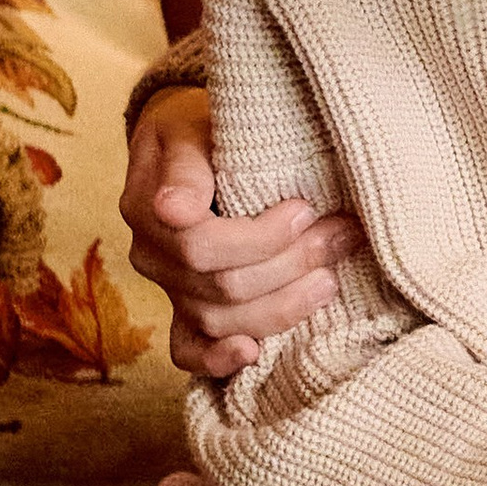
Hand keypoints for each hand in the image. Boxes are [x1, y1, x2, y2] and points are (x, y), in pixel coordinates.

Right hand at [119, 88, 359, 383]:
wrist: (188, 142)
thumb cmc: (199, 126)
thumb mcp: (190, 126)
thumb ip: (185, 167)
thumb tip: (174, 209)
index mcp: (146, 209)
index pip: (201, 245)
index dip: (260, 238)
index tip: (306, 209)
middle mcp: (151, 256)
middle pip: (222, 285)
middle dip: (291, 264)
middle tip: (341, 235)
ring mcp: (167, 289)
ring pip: (220, 320)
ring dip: (283, 304)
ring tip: (330, 279)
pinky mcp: (183, 311)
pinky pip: (187, 351)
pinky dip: (218, 360)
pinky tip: (253, 354)